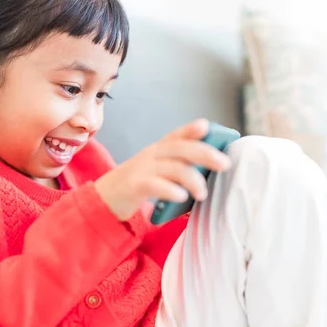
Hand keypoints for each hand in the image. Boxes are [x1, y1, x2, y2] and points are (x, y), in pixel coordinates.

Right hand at [94, 119, 231, 220]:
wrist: (102, 200)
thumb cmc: (136, 187)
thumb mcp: (156, 172)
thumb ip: (177, 167)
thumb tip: (210, 170)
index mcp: (156, 151)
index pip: (176, 135)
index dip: (191, 129)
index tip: (207, 126)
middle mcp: (150, 155)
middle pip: (180, 149)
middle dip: (205, 153)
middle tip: (224, 164)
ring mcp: (141, 170)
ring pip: (173, 167)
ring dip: (192, 179)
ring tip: (203, 194)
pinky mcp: (134, 186)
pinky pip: (155, 185)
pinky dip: (171, 190)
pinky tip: (182, 197)